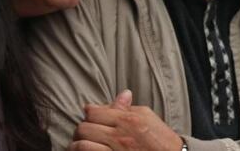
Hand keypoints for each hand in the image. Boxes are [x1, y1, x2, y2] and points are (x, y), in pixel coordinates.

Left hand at [68, 90, 182, 150]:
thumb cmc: (161, 141)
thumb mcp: (148, 118)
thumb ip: (130, 108)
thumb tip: (123, 93)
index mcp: (127, 120)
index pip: (93, 112)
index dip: (89, 114)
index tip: (91, 118)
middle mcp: (119, 136)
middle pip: (84, 127)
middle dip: (82, 130)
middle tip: (85, 133)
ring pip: (81, 144)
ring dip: (78, 145)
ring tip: (80, 145)